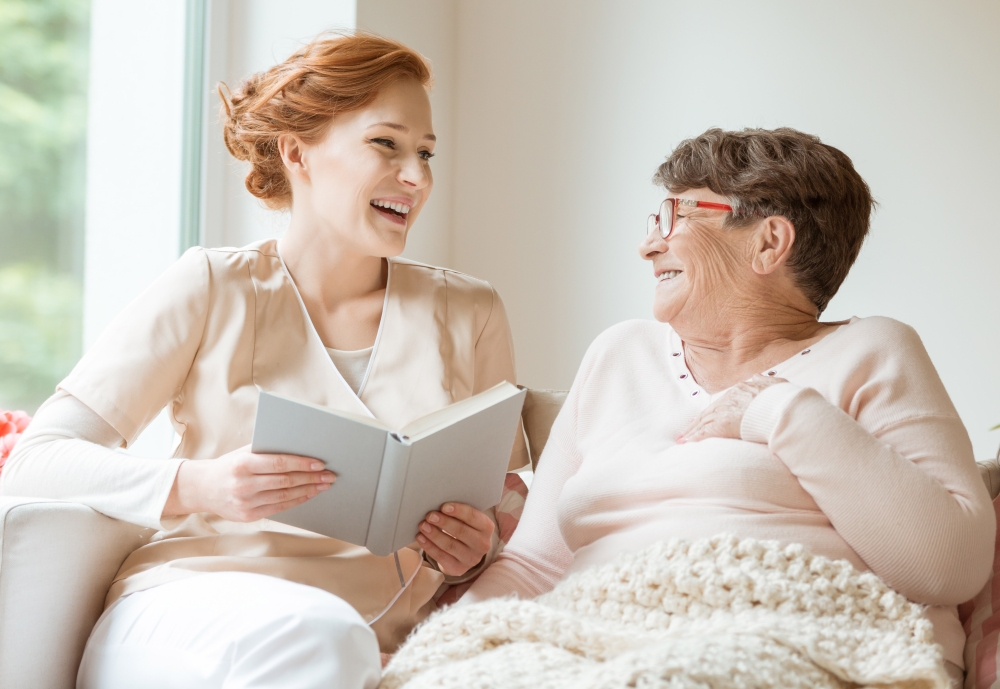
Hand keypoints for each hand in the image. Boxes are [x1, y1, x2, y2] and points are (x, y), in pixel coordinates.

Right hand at [163, 444, 335, 521]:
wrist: (203, 488)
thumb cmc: (229, 465)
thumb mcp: (243, 452)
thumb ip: (267, 450)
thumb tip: (300, 445)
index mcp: (243, 464)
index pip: (278, 463)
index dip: (301, 463)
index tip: (319, 463)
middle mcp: (244, 484)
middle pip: (285, 481)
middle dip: (311, 478)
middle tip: (330, 475)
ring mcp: (246, 503)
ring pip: (285, 496)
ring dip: (308, 490)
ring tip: (324, 485)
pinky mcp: (249, 516)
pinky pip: (279, 508)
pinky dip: (297, 501)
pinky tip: (309, 494)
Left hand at [416, 503, 494, 576]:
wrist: (465, 552)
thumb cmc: (464, 528)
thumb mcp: (467, 520)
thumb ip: (459, 512)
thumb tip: (439, 504)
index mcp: (487, 527)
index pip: (473, 517)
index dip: (458, 511)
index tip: (443, 506)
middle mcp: (482, 544)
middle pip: (461, 531)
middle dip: (444, 522)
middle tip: (430, 516)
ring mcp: (471, 558)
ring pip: (450, 545)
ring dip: (434, 534)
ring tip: (423, 525)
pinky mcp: (458, 568)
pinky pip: (442, 557)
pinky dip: (429, 546)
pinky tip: (421, 537)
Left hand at [676, 374, 787, 443]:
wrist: (784, 407)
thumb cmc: (784, 399)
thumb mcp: (775, 384)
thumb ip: (765, 381)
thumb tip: (758, 376)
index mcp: (740, 390)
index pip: (721, 402)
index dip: (711, 411)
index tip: (703, 417)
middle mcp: (728, 399)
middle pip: (707, 412)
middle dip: (695, 422)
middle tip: (685, 430)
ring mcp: (724, 411)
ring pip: (702, 422)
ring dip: (691, 432)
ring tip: (682, 440)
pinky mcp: (722, 425)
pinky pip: (704, 433)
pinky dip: (694, 439)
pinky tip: (686, 444)